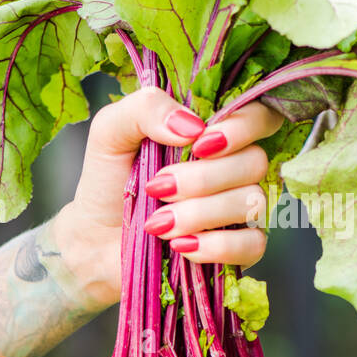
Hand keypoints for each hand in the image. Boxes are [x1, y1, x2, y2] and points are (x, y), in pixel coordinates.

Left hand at [52, 87, 282, 309]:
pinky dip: (216, 246)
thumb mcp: (112, 131)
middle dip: (202, 178)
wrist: (95, 238)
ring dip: (199, 214)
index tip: (200, 143)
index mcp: (213, 131)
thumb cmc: (109, 181)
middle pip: (255, 161)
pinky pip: (253, 244)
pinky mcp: (239, 248)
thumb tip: (194, 126)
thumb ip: (147, 108)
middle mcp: (235, 167)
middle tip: (157, 188)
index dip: (243, 127)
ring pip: (251, 202)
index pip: (261, 116)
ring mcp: (241, 208)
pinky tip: (180, 246)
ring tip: (157, 223)